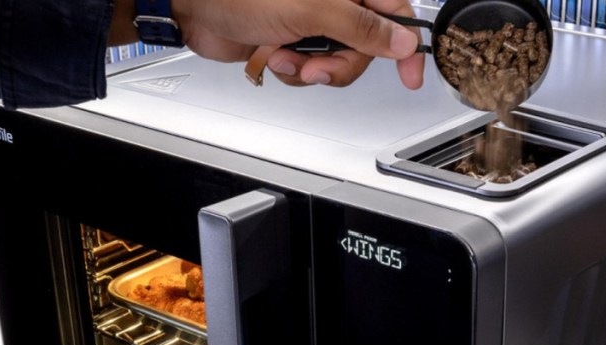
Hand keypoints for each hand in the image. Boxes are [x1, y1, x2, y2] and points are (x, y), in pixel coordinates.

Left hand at [171, 0, 424, 88]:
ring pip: (336, 62)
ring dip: (310, 69)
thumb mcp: (313, 7)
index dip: (405, 46)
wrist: (194, 6)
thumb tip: (401, 42)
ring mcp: (311, 21)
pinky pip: (309, 69)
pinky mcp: (291, 41)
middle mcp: (333, 1)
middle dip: (339, 64)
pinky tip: (271, 56)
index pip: (394, 11)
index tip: (411, 75)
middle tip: (315, 64)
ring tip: (283, 56)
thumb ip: (362, 26)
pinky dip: (291, 70)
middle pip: (365, 47)